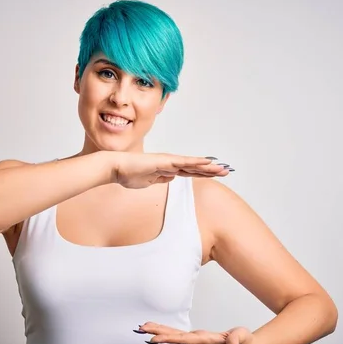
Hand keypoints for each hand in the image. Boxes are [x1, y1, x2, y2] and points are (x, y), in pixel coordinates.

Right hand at [110, 152, 232, 188]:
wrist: (116, 168)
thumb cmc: (128, 175)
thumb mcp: (148, 182)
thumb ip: (160, 179)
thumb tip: (171, 178)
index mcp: (166, 170)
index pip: (189, 173)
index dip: (202, 174)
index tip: (215, 176)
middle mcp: (169, 164)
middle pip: (194, 168)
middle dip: (210, 170)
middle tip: (226, 171)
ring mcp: (167, 161)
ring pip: (192, 164)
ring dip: (208, 166)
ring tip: (222, 168)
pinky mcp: (164, 161)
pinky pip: (183, 162)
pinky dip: (195, 162)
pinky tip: (207, 162)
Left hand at [135, 322, 251, 343]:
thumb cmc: (245, 343)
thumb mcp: (244, 338)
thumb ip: (238, 340)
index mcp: (207, 342)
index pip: (184, 340)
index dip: (169, 339)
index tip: (154, 339)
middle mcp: (198, 343)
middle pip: (174, 337)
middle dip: (157, 333)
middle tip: (140, 329)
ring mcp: (196, 341)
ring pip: (174, 335)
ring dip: (158, 331)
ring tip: (142, 327)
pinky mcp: (196, 338)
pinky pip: (177, 334)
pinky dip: (166, 331)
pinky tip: (157, 330)